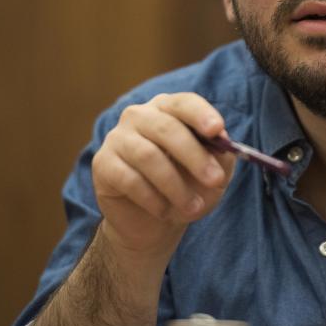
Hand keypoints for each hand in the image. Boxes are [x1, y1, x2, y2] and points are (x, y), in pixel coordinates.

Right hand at [92, 92, 235, 257]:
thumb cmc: (187, 187)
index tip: (217, 130)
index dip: (200, 114)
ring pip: (148, 156)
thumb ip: (220, 154)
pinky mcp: (103, 163)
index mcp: (168, 109)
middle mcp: (139, 116)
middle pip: (166, 128)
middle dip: (194, 156)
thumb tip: (223, 142)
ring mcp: (117, 138)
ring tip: (193, 208)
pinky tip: (165, 212)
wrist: (153, 222)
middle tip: (215, 180)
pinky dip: (152, 199)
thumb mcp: (212, 171)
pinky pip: (129, 179)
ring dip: (175, 186)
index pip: (183, 102)